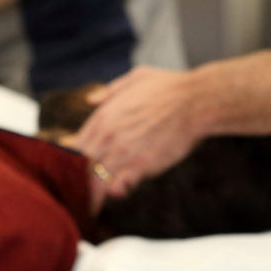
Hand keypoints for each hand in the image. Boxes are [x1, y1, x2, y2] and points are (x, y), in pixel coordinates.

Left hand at [72, 66, 204, 195]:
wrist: (196, 102)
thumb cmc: (169, 87)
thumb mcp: (135, 78)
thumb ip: (110, 91)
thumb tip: (91, 99)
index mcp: (103, 116)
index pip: (76, 144)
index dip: (75, 157)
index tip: (79, 164)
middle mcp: (108, 136)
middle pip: (82, 166)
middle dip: (83, 176)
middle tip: (87, 186)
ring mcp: (123, 152)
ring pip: (96, 179)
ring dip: (98, 187)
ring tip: (102, 193)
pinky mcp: (141, 166)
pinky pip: (118, 187)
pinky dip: (117, 190)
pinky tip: (123, 187)